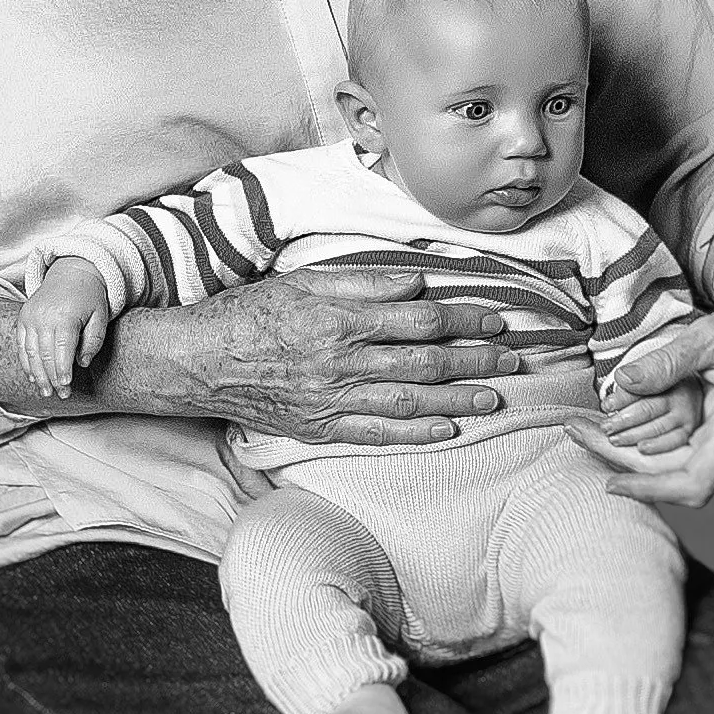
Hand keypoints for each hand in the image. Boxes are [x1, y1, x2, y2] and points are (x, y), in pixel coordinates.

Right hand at [17, 257, 111, 399]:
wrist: (72, 271)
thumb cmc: (90, 296)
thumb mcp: (101, 316)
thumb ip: (94, 341)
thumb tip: (82, 364)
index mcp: (65, 316)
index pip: (62, 350)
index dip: (62, 371)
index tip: (66, 387)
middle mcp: (44, 316)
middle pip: (44, 355)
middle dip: (51, 378)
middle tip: (59, 395)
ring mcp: (30, 316)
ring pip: (30, 352)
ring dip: (37, 375)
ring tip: (45, 391)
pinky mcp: (22, 317)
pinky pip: (21, 344)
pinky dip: (25, 362)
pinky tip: (32, 376)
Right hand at [145, 265, 522, 445]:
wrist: (198, 362)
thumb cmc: (251, 313)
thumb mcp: (305, 278)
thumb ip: (364, 280)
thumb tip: (418, 282)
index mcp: (340, 319)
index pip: (420, 319)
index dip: (464, 318)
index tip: (496, 318)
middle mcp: (341, 362)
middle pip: (425, 363)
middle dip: (476, 360)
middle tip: (514, 359)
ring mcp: (331, 400)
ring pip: (409, 402)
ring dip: (458, 400)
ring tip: (496, 397)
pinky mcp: (320, 428)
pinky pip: (377, 434)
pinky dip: (416, 434)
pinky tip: (448, 430)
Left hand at [565, 254, 713, 506]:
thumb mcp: (709, 335)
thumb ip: (668, 359)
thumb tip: (623, 382)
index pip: (695, 481)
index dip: (651, 490)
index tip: (611, 483)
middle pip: (675, 477)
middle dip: (624, 462)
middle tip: (576, 431)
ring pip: (678, 470)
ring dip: (633, 456)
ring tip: (586, 427)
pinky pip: (687, 460)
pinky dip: (652, 448)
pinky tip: (618, 430)